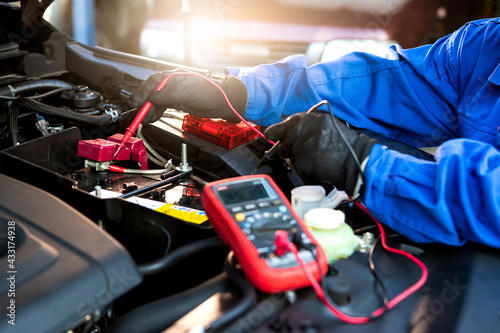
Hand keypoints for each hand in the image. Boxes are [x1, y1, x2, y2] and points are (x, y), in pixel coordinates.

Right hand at [130, 70, 247, 122]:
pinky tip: (152, 118)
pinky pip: (163, 107)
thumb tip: (152, 98)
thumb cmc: (210, 92)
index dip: (143, 93)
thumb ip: (168, 94)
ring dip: (149, 110)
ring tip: (144, 119)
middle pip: (152, 92)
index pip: (153, 83)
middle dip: (144, 104)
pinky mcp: (178, 102)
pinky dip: (156, 113)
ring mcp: (175, 94)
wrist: (223, 102)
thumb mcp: (187, 92)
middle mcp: (172, 84)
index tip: (136, 102)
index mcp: (173, 77)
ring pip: (156, 101)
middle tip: (138, 114)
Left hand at [264, 111, 377, 194]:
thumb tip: (291, 135)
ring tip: (317, 160)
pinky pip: (297, 166)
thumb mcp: (329, 128)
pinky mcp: (302, 161)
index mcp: (314, 119)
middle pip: (286, 139)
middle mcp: (306, 129)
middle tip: (303, 154)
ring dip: (298, 159)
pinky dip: (304, 170)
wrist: (357, 162)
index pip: (289, 122)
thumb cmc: (347, 148)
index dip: (277, 129)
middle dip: (288, 148)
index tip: (269, 134)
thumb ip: (310, 129)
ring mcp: (303, 145)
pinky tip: (317, 168)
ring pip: (290, 154)